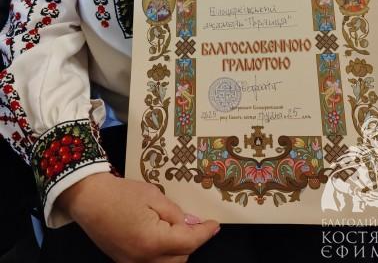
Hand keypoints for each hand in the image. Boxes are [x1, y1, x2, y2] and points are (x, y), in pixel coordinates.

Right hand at [57, 173, 218, 262]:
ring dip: (178, 250)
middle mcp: (142, 260)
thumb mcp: (153, 195)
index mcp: (152, 241)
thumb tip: (191, 224)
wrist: (89, 199)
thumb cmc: (120, 193)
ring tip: (179, 229)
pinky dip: (164, 254)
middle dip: (191, 242)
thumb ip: (175, 213)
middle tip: (195, 223)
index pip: (188, 242)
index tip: (215, 225)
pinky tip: (164, 237)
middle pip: (180, 258)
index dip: (205, 233)